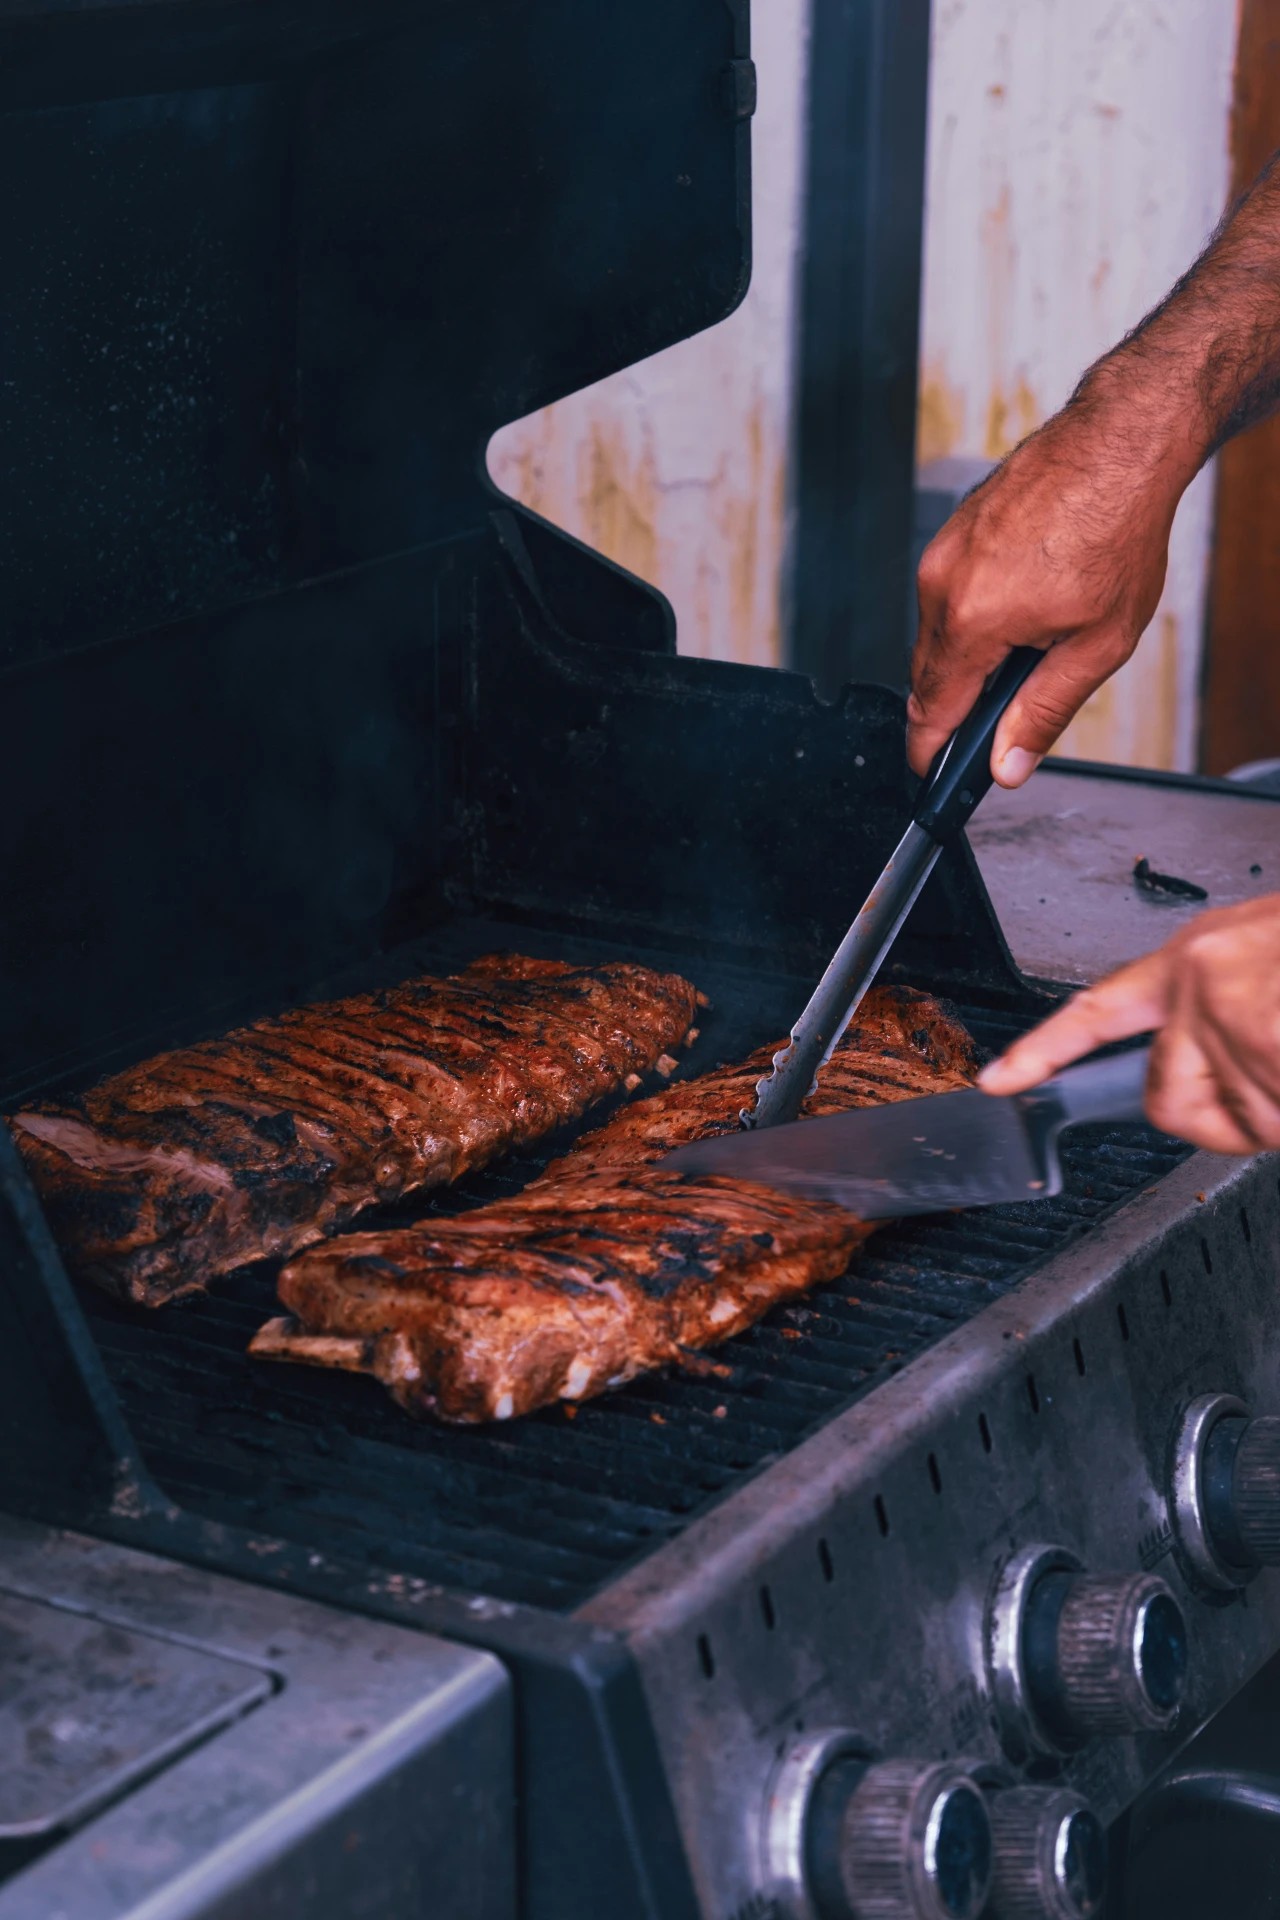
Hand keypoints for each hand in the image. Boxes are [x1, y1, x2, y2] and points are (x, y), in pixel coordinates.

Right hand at [908, 395, 1183, 785]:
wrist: (1117, 445)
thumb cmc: (1115, 529)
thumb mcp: (1097, 645)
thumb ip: (1043, 712)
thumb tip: (1009, 763)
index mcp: (974, 621)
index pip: (931, 711)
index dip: (930, 752)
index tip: (931, 772)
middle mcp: (943, 586)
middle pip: (929, 676)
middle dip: (958, 703)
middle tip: (1001, 717)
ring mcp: (942, 554)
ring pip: (940, 634)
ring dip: (972, 652)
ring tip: (1033, 639)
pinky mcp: (950, 532)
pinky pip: (948, 594)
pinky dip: (975, 611)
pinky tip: (1024, 598)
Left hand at [978, 896, 1279, 1152]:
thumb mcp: (1266, 955)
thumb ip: (1221, 1006)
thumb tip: (1214, 1058)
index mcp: (1193, 958)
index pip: (1096, 1011)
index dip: (1043, 1051)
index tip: (998, 1081)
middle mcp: (1198, 981)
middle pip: (1163, 1098)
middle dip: (1216, 1121)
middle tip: (1266, 1098)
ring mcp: (1227, 1011)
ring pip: (1239, 1121)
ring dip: (1276, 1111)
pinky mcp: (1265, 1037)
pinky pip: (1270, 1122)